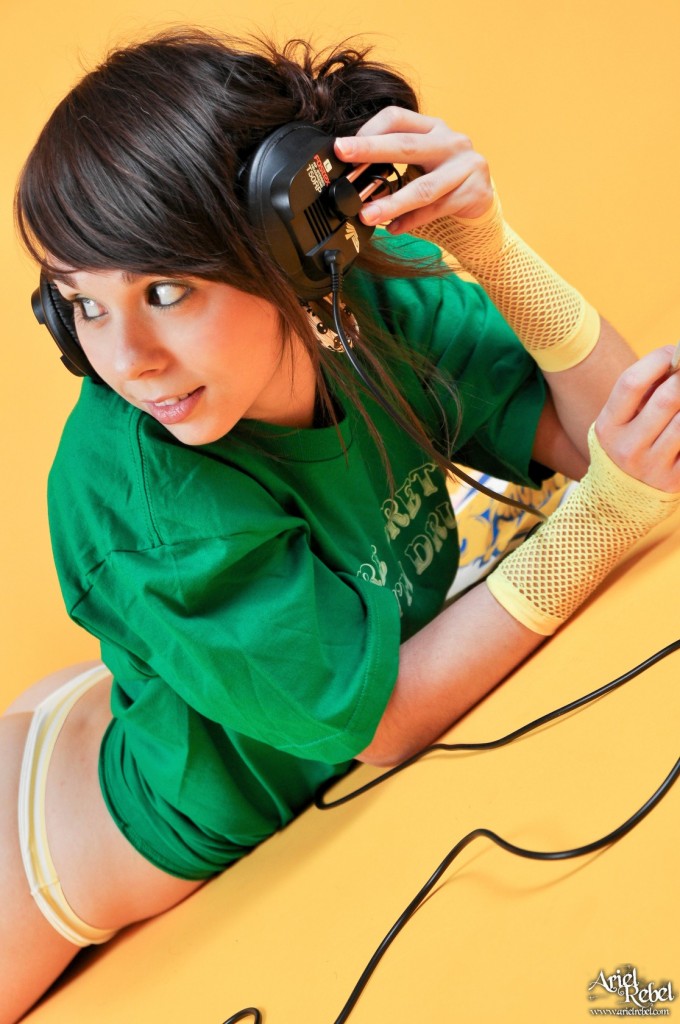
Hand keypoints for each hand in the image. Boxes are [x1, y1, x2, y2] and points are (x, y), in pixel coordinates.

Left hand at [334, 107, 492, 232]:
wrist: (481, 200)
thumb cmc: (443, 181)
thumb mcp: (419, 164)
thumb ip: (393, 165)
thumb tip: (351, 180)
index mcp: (431, 127)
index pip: (396, 118)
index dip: (369, 131)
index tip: (343, 147)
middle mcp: (450, 141)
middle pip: (405, 145)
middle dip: (370, 150)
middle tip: (343, 154)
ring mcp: (465, 165)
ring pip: (422, 187)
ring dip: (391, 203)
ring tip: (367, 214)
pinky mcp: (474, 191)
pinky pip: (436, 210)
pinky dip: (412, 221)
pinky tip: (393, 228)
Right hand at [595, 346, 679, 492]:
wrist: (618, 503)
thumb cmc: (625, 445)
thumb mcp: (618, 421)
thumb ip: (642, 394)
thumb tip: (678, 361)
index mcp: (608, 427)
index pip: (631, 383)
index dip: (658, 360)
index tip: (673, 353)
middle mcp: (627, 448)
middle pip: (666, 399)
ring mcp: (653, 466)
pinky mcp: (675, 480)